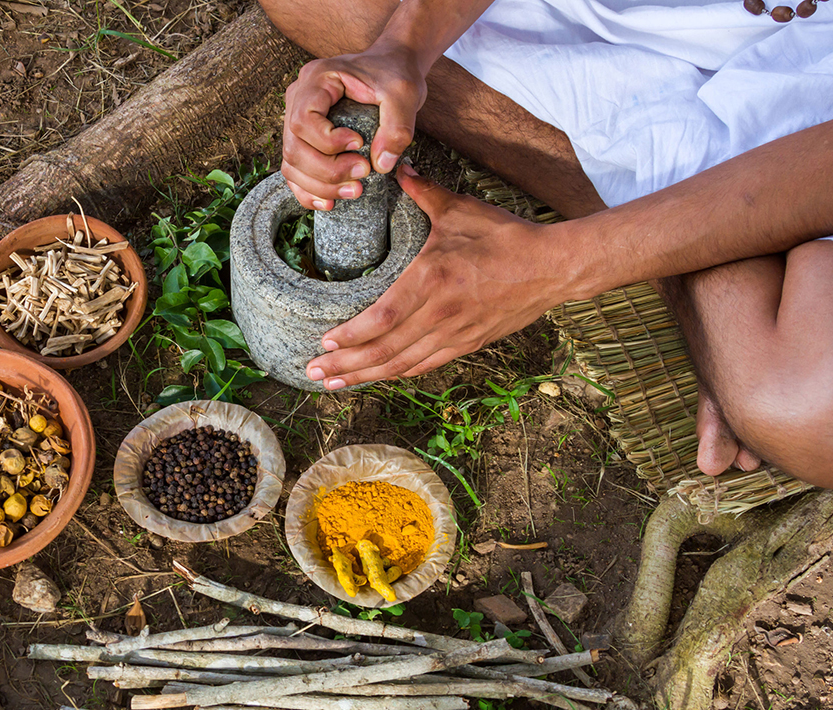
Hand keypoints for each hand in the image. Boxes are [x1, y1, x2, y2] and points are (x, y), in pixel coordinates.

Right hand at [282, 47, 426, 210]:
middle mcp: (298, 97)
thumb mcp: (404, 94)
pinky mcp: (303, 138)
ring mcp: (296, 118)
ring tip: (355, 191)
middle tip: (362, 175)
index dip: (328, 142)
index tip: (360, 145)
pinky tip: (330, 202)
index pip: (303, 120)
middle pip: (294, 147)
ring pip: (291, 164)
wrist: (391, 67)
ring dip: (320, 186)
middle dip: (327, 172)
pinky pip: (294, 170)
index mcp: (316, 79)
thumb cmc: (394, 75)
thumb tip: (381, 165)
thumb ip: (397, 127)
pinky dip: (309, 190)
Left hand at [305, 165, 573, 388]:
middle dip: (345, 365)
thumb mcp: (461, 210)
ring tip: (332, 382)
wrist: (554, 267)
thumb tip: (396, 169)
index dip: (351, 336)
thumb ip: (423, 193)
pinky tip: (376, 377)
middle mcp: (441, 314)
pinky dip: (397, 373)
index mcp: (434, 279)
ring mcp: (456, 334)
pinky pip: (425, 366)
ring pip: (402, 365)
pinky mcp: (468, 345)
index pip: (383, 318)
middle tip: (312, 372)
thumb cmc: (507, 237)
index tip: (324, 342)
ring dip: (364, 376)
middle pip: (385, 350)